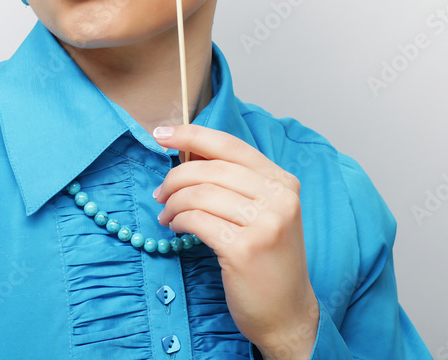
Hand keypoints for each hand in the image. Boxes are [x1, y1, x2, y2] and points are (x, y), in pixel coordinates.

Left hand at [152, 124, 318, 359]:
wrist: (288, 313)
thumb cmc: (268, 260)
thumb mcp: (263, 212)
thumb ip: (234, 181)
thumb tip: (188, 152)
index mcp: (283, 182)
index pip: (230, 145)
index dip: (191, 135)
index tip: (162, 134)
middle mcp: (279, 199)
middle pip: (210, 168)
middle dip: (175, 177)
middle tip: (160, 192)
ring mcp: (264, 224)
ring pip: (200, 193)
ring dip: (173, 202)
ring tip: (167, 214)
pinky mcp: (244, 249)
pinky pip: (196, 220)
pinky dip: (178, 220)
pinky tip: (176, 228)